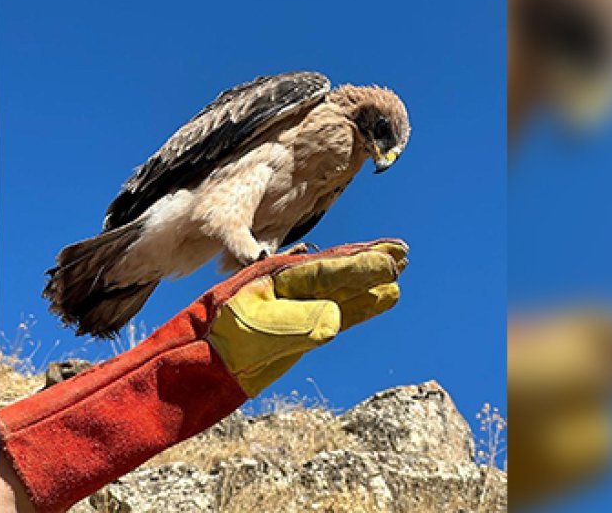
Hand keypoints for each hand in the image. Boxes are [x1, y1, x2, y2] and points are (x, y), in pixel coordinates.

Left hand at [207, 239, 407, 396]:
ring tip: (402, 265)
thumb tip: (333, 321)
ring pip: (345, 287)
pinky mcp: (306, 326)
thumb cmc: (223, 338)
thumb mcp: (251, 327)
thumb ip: (290, 323)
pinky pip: (342, 311)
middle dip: (370, 261)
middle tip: (403, 252)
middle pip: (339, 269)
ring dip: (372, 278)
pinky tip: (386, 297)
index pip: (325, 270)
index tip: (386, 262)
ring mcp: (301, 305)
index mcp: (279, 278)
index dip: (357, 265)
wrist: (208, 358)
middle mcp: (294, 287)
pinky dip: (365, 304)